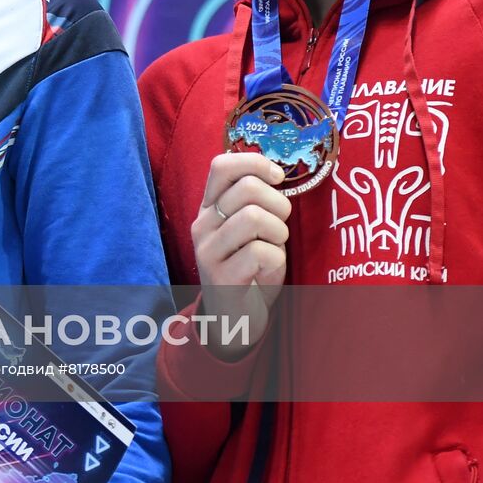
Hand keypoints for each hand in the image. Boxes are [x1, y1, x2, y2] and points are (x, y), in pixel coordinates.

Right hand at [192, 153, 289, 359]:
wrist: (234, 319)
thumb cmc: (250, 269)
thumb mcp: (249, 230)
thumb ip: (254, 202)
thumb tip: (276, 173)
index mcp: (208, 208)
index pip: (221, 165)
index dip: (255, 163)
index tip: (277, 178)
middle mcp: (202, 225)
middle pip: (247, 189)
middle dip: (279, 204)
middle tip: (280, 224)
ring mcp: (208, 251)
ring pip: (254, 217)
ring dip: (278, 232)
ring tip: (274, 247)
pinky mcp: (220, 277)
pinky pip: (260, 253)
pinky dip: (276, 261)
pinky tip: (268, 271)